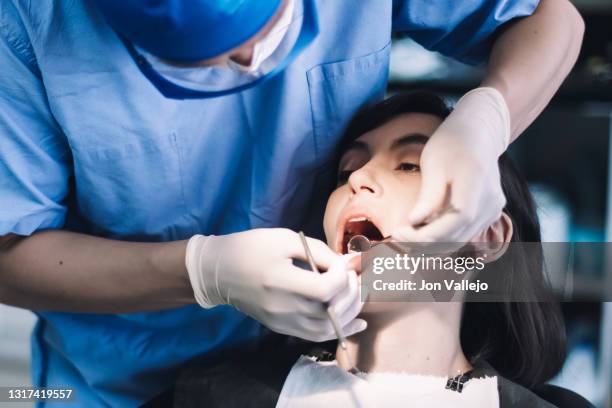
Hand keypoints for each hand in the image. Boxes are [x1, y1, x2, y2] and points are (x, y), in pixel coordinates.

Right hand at [185, 228, 365, 341]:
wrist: (218, 271)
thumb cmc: (251, 248)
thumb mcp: (285, 239)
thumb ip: (320, 252)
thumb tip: (349, 263)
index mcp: (280, 280)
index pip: (324, 289)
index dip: (342, 276)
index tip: (339, 264)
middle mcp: (282, 307)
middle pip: (330, 311)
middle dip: (351, 293)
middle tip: (353, 276)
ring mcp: (282, 322)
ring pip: (327, 329)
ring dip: (350, 312)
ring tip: (356, 294)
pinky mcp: (282, 328)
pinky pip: (316, 336)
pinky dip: (340, 329)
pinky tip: (357, 321)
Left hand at [393, 87, 509, 244]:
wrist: (478, 135)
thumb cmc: (451, 145)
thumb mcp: (434, 164)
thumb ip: (429, 196)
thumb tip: (415, 223)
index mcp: (477, 182)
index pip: (457, 218)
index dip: (428, 233)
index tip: (399, 233)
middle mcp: (491, 201)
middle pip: (457, 234)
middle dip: (424, 243)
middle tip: (396, 238)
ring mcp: (493, 210)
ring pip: (460, 239)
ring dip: (432, 244)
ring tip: (405, 238)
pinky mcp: (489, 215)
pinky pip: (464, 233)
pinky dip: (443, 237)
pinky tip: (421, 232)